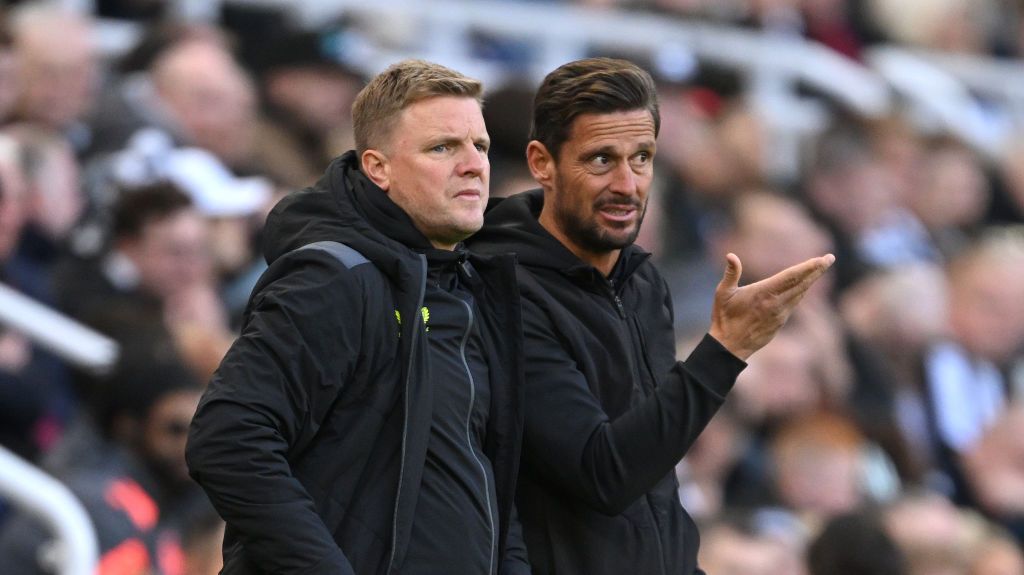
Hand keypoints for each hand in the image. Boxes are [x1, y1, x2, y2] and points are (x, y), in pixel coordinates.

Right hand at [708, 252, 834, 360]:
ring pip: (800, 294)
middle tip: (830, 258)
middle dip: (817, 270)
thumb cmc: (724, 318)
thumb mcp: (723, 293)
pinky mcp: (780, 322)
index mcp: (764, 293)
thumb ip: (730, 273)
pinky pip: (794, 303)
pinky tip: (804, 286)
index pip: (791, 277)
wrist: (730, 346)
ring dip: (811, 280)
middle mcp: (776, 303)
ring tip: (820, 268)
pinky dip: (801, 291)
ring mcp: (781, 314)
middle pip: (802, 284)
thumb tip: (731, 255)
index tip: (823, 259)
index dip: (809, 267)